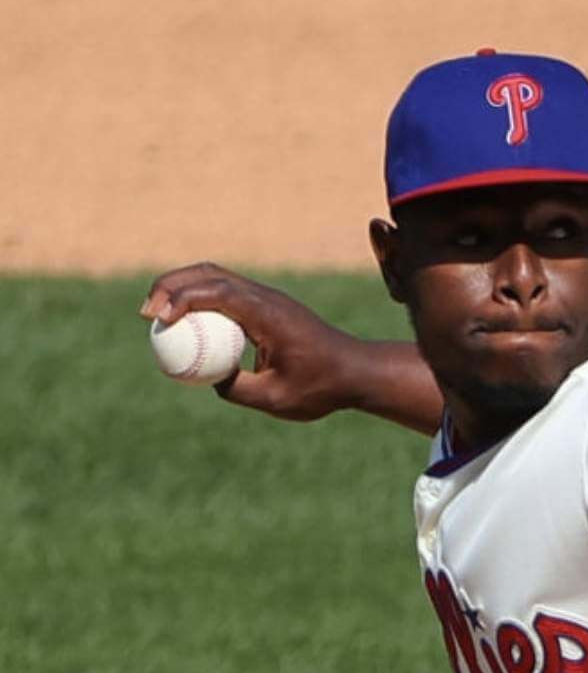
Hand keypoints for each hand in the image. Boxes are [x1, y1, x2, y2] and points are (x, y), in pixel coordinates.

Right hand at [140, 262, 364, 420]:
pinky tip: (186, 322)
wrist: (356, 372)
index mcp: (267, 314)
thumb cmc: (322, 388)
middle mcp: (266, 298)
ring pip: (216, 278)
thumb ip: (236, 389)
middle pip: (209, 274)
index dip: (180, 299)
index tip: (157, 319)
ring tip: (157, 314)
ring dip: (183, 288)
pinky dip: (201, 299)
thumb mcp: (276, 398)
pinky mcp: (267, 306)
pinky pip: (226, 294)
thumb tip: (209, 379)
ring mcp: (267, 299)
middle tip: (146, 314)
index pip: (215, 292)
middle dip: (171, 286)